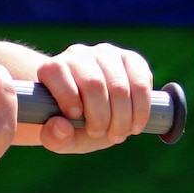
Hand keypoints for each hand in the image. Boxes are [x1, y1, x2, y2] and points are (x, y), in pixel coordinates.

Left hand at [36, 43, 151, 154]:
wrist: (95, 114)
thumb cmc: (73, 125)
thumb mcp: (60, 138)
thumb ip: (54, 138)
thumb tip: (61, 126)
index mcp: (53, 69)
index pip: (56, 71)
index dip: (67, 97)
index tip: (76, 118)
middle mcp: (78, 54)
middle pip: (93, 83)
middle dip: (100, 118)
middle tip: (100, 134)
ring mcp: (106, 54)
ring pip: (119, 86)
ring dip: (122, 118)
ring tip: (118, 133)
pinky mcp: (131, 59)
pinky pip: (141, 83)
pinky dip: (140, 110)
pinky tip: (134, 124)